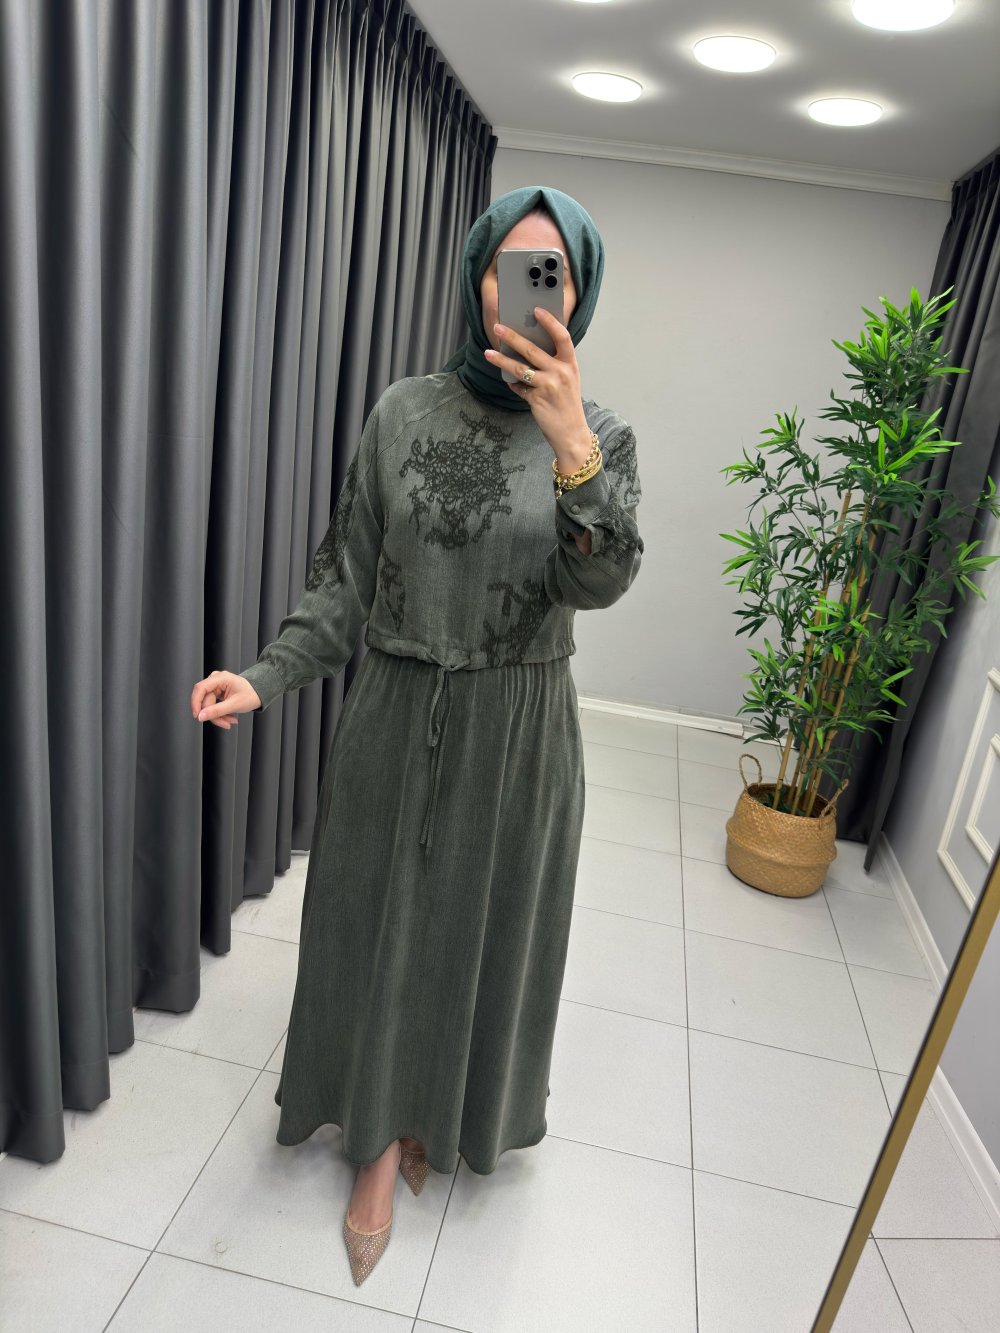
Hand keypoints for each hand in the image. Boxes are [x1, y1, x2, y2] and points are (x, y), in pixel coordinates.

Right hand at [190, 671, 260, 728]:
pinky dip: (220, 714)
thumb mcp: (235, 704)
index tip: (197, 717)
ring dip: (218, 716)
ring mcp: (215, 686)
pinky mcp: (216, 693)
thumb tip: (200, 717)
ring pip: (208, 705)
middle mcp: (215, 680)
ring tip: (231, 721)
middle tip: (226, 724)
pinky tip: (229, 717)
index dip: (196, 703)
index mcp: (220, 678)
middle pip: (205, 700)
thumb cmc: (251, 695)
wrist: (259, 693)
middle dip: (214, 715)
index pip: (200, 689)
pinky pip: (212, 706)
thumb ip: (217, 711)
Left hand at [484, 308, 591, 465]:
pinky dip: (513, 384)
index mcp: (570, 364)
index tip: (537, 310)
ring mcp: (549, 386)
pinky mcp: (537, 399)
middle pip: (532, 349)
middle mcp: (561, 373)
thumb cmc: (567, 405)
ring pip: (519, 368)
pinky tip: (510, 382)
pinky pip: (519, 387)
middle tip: (497, 327)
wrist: (571, 433)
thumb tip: (528, 350)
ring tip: (488, 353)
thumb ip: (554, 365)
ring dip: (501, 360)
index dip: (550, 322)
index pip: (562, 337)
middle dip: (512, 337)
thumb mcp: (567, 381)